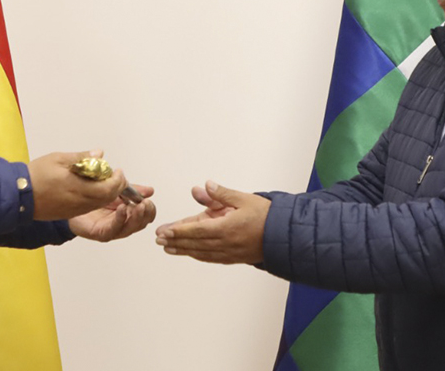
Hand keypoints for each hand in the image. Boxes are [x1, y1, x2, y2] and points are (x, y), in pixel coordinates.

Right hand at [27, 150, 125, 220]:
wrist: (19, 196)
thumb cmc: (36, 176)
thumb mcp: (59, 159)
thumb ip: (82, 157)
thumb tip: (99, 154)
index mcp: (80, 189)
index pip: (109, 189)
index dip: (117, 180)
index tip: (117, 170)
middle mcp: (81, 202)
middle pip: (107, 198)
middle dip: (116, 187)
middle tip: (115, 175)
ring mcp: (75, 210)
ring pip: (99, 203)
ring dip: (107, 193)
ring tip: (104, 180)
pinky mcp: (69, 213)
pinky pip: (89, 207)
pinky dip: (96, 198)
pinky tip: (91, 188)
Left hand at [69, 185, 156, 241]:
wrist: (72, 204)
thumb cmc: (93, 201)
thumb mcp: (116, 190)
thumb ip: (132, 190)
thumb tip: (149, 190)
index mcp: (129, 214)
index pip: (146, 215)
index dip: (150, 210)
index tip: (148, 201)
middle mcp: (123, 224)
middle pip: (140, 224)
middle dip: (145, 214)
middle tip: (145, 204)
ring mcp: (113, 230)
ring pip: (130, 228)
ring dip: (136, 217)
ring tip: (138, 206)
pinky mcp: (102, 234)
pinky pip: (114, 228)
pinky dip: (120, 219)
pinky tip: (122, 209)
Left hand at [155, 181, 269, 264]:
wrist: (285, 236)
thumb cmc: (266, 216)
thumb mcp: (244, 199)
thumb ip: (222, 194)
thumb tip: (204, 187)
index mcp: (228, 227)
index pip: (197, 229)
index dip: (179, 230)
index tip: (164, 230)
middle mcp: (226, 243)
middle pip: (195, 243)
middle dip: (175, 241)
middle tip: (159, 239)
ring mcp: (229, 252)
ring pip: (201, 252)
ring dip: (183, 250)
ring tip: (168, 248)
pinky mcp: (233, 258)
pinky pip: (210, 258)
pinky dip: (197, 255)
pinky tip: (189, 253)